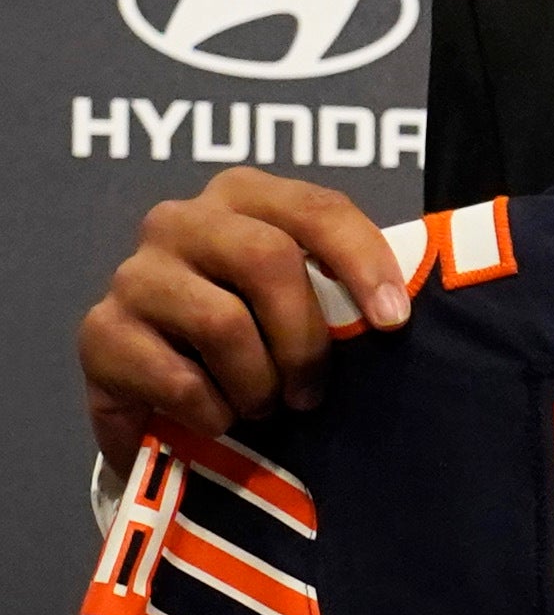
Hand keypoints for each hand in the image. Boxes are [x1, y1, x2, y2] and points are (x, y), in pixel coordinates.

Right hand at [79, 168, 408, 468]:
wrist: (171, 401)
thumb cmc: (259, 338)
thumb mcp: (305, 301)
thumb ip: (341, 287)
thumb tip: (394, 311)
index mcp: (243, 195)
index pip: (317, 209)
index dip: (364, 263)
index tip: (394, 322)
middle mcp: (180, 221)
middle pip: (267, 259)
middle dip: (304, 338)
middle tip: (312, 391)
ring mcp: (134, 274)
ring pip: (222, 322)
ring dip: (258, 382)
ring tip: (264, 406)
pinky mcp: (98, 333)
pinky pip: (176, 378)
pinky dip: (213, 411)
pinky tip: (218, 419)